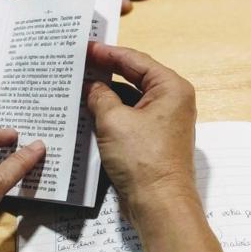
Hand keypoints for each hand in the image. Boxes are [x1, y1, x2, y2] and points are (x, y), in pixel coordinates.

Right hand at [84, 43, 197, 211]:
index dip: (108, 53)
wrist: (159, 204)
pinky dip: (111, 114)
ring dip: (106, 95)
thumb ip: (100, 97)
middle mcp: (172, 101)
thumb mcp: (113, 121)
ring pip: (130, 100)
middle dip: (106, 72)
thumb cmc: (142, 159)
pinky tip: (89, 113)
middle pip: (134, 78)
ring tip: (78, 87)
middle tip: (79, 63)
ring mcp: (163, 123)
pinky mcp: (153, 141)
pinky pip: (130, 119)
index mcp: (170, 88)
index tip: (85, 47)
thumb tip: (91, 87)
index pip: (135, 60)